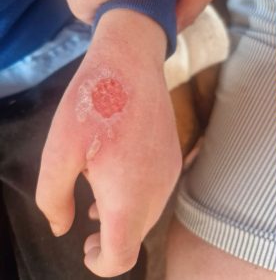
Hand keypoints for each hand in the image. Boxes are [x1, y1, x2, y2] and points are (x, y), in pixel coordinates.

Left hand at [36, 9, 181, 276]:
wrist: (132, 64)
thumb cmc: (92, 105)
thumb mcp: (57, 152)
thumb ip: (54, 199)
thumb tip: (62, 227)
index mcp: (126, 197)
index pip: (120, 258)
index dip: (100, 263)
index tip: (85, 247)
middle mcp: (155, 192)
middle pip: (135, 238)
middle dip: (111, 239)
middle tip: (85, 220)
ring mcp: (169, 175)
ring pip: (147, 216)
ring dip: (123, 217)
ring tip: (97, 192)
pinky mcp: (173, 160)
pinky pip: (156, 194)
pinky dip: (137, 198)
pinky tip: (117, 174)